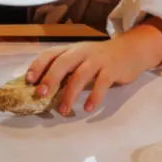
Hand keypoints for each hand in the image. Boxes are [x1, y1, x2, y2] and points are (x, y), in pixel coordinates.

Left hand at [25, 17, 161, 114]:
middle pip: (64, 62)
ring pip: (81, 75)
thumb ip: (66, 70)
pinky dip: (94, 96)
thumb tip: (42, 90)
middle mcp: (83, 52)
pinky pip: (102, 83)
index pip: (50, 54)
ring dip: (70, 94)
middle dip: (51, 78)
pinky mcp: (113, 69)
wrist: (131, 50)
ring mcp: (98, 60)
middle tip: (42, 95)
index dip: (38, 66)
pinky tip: (88, 108)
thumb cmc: (101, 58)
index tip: (29, 81)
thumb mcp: (81, 58)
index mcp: (72, 50)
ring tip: (63, 111)